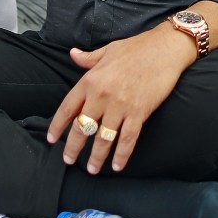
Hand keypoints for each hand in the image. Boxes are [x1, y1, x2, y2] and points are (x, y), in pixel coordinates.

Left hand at [46, 25, 192, 174]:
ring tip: (92, 169)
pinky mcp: (139, 112)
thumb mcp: (108, 50)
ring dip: (96, 157)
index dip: (58, 125)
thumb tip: (72, 54)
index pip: (68, 108)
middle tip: (69, 160)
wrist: (165, 49)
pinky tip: (117, 166)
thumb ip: (88, 58)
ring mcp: (120, 106)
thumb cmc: (137, 47)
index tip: (52, 138)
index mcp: (91, 80)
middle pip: (82, 128)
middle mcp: (102, 95)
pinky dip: (122, 155)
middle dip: (74, 147)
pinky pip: (127, 139)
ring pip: (103, 138)